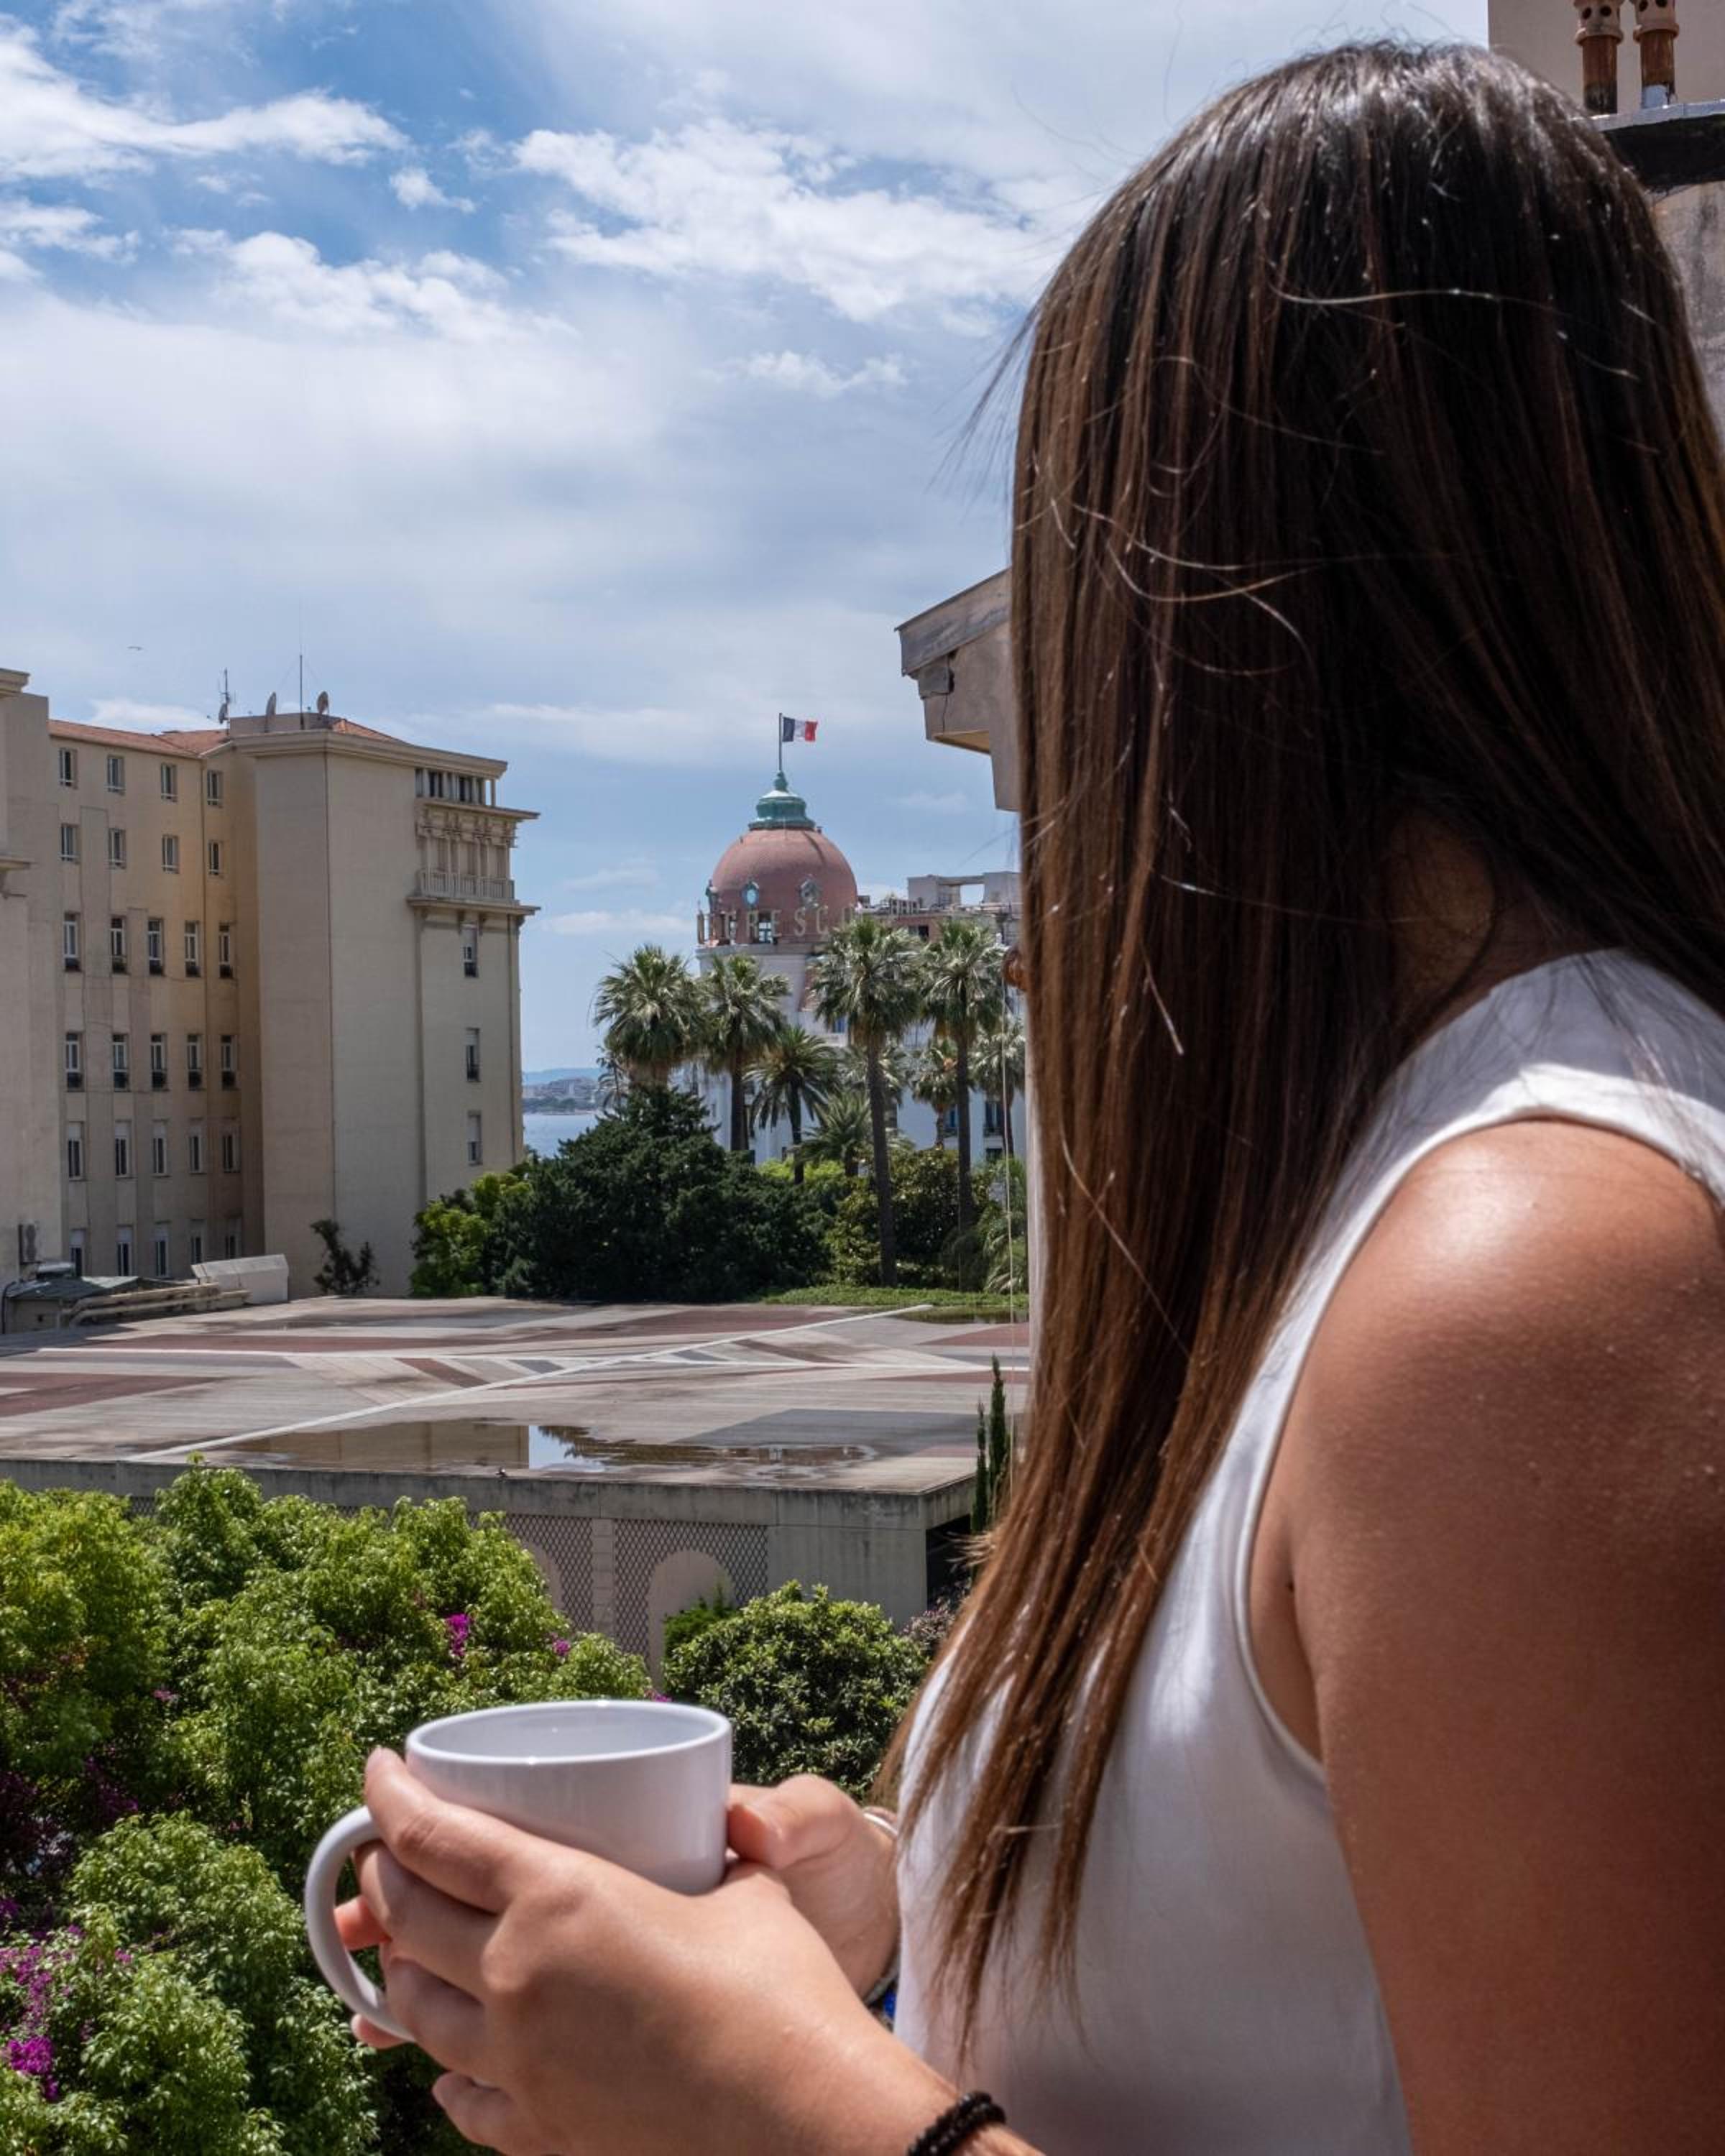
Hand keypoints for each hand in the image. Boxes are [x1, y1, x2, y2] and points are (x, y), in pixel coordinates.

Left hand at [333, 1750, 955, 2155]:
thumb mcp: (741, 1891)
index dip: (391, 1797)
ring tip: (412, 1949)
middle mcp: (514, 1976)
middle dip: (383, 1877)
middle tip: (388, 1852)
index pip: (435, 1838)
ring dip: (400, 1969)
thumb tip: (725, 1843)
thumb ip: (711, 1859)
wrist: (803, 2118)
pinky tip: (453, 2061)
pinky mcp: (537, 2129)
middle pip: (405, 1917)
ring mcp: (517, 2063)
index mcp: (558, 1897)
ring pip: (413, 2010)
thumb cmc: (781, 1991)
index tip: (378, 1770)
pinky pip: (460, 2096)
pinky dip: (447, 2069)